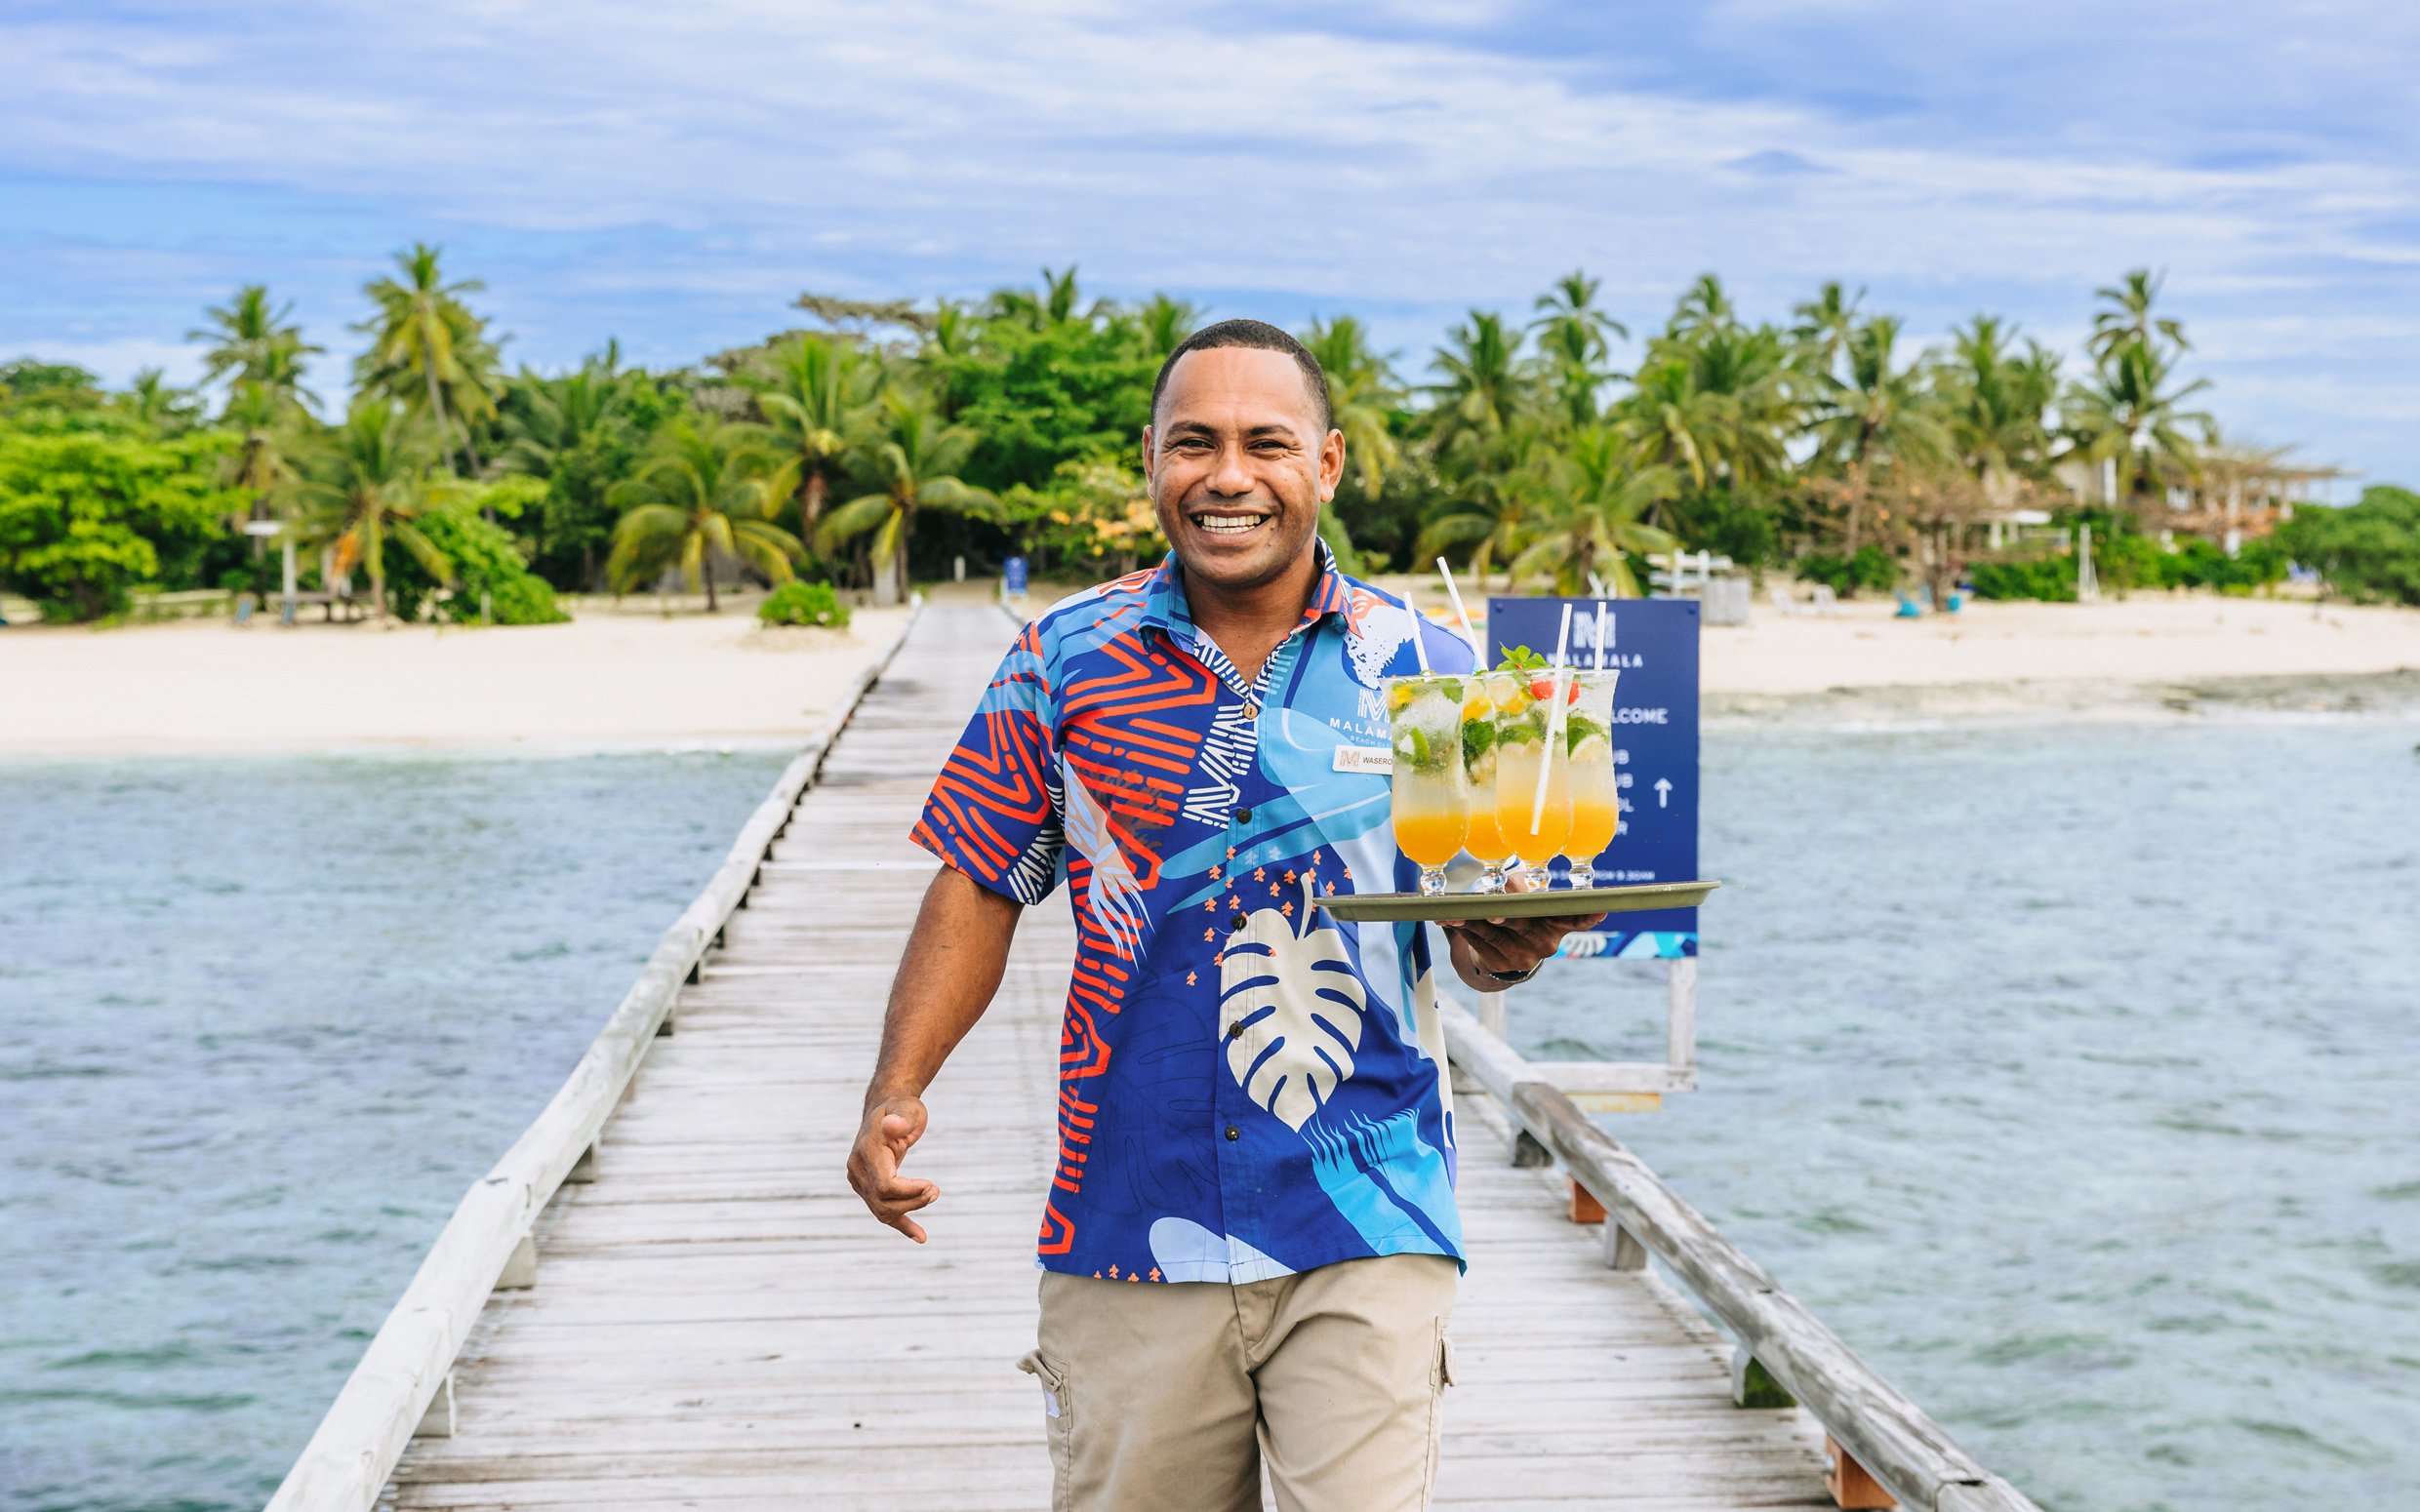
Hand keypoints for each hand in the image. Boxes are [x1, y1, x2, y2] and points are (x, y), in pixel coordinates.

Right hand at [846, 1095, 937, 1242]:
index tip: (931, 1185)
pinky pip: (883, 1212)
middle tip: (936, 1190)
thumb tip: (895, 1126)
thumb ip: (902, 1119)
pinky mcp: (868, 1189)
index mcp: (866, 1152)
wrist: (887, 1110)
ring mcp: (859, 1181)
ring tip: (934, 1195)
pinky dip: (902, 1225)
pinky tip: (921, 1236)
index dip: (909, 1192)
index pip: (884, 1186)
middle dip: (913, 1202)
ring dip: (910, 1211)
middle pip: (883, 1202)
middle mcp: (857, 1170)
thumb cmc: (901, 1109)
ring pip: (882, 1211)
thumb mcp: (907, 1108)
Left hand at [1441, 873, 1606, 983]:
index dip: (1588, 915)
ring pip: (1494, 932)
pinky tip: (1446, 919)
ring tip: (1452, 910)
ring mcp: (1523, 957)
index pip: (1577, 919)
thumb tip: (1507, 886)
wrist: (1508, 949)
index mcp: (1559, 923)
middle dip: (1507, 914)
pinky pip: (1478, 942)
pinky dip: (1461, 928)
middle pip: (1523, 922)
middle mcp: (1546, 943)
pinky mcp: (1500, 964)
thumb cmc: (1522, 908)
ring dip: (1470, 918)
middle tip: (1494, 910)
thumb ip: (1522, 888)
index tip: (1599, 909)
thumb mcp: (1529, 894)